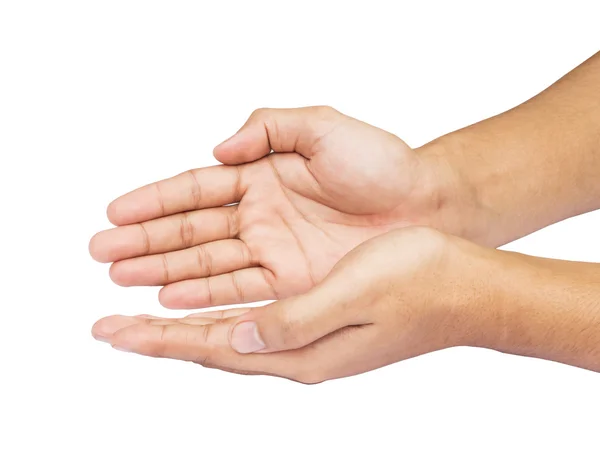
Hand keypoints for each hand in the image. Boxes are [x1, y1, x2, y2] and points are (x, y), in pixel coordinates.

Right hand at [90, 107, 473, 308]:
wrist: (426, 204)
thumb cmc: (381, 162)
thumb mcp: (322, 127)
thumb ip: (268, 127)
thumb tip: (218, 148)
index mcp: (261, 174)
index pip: (196, 189)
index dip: (155, 200)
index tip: (115, 211)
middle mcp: (260, 216)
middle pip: (191, 231)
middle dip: (145, 241)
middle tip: (101, 252)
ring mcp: (273, 251)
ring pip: (207, 264)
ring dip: (163, 271)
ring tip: (123, 279)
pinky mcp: (293, 282)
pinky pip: (240, 289)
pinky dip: (205, 296)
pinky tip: (173, 299)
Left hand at [91, 227, 498, 382]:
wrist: (464, 286)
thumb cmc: (418, 283)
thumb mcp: (351, 296)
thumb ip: (290, 322)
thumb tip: (232, 337)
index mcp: (302, 349)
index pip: (212, 347)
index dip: (159, 338)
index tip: (111, 330)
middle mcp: (298, 348)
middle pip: (210, 344)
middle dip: (157, 334)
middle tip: (109, 327)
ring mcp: (309, 334)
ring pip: (227, 329)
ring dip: (181, 322)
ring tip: (142, 314)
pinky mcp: (318, 314)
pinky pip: (253, 313)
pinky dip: (218, 308)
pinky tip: (208, 303)